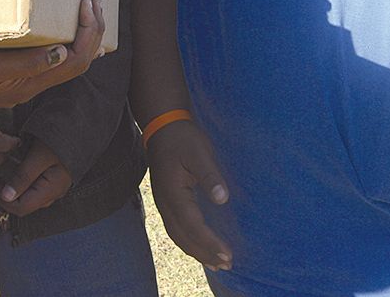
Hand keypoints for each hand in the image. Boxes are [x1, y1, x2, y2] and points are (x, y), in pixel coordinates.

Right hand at [0, 0, 104, 108]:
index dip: (88, 35)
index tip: (86, 6)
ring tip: (84, 12)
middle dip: (92, 34)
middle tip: (94, 3)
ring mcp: (21, 81)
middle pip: (76, 62)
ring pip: (64, 62)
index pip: (74, 62)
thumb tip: (62, 53)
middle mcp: (29, 86)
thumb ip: (25, 64)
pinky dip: (61, 41)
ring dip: (80, 37)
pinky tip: (57, 28)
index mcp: (27, 85)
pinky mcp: (11, 74)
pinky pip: (48, 59)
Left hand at [0, 136, 71, 215]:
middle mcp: (54, 193)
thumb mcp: (39, 156)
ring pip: (30, 197)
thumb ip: (23, 177)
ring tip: (9, 173)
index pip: (22, 208)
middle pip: (26, 205)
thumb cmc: (61, 140)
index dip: (5, 201)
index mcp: (51, 190)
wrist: (79, 128)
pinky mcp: (54, 179)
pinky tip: (21, 170)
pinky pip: (36, 188)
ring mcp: (55, 187)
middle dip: (10, 196)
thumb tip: (6, 197)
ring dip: (17, 189)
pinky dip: (25, 183)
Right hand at [147, 119, 232, 272]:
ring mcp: (162, 202)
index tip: (227, 254)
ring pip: (177, 235)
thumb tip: (222, 199)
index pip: (192, 225)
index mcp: (172, 192)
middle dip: (204, 252)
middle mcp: (164, 202)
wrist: (162, 126)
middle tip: (227, 264)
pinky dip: (188, 241)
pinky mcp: (166, 200)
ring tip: (216, 262)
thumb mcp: (199, 152)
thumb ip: (210, 175)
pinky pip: (176, 228)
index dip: (209, 242)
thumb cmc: (182, 137)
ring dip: (196, 250)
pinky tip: (200, 245)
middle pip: (183, 236)